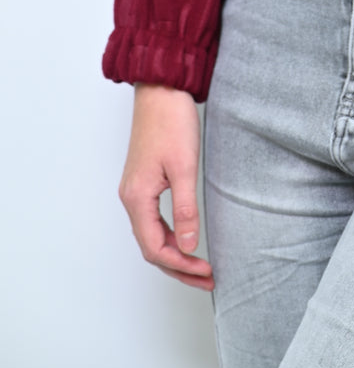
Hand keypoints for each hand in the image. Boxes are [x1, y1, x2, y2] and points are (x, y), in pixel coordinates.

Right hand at [118, 84, 214, 289]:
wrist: (161, 89)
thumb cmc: (171, 121)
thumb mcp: (184, 166)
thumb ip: (185, 208)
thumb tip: (189, 244)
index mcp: (137, 198)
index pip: (155, 248)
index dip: (181, 265)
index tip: (206, 271)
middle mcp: (131, 198)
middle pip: (151, 247)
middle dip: (178, 267)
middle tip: (208, 278)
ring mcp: (136, 191)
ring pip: (151, 235)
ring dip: (175, 254)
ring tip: (201, 266)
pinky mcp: (144, 182)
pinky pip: (153, 220)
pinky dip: (170, 236)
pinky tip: (186, 239)